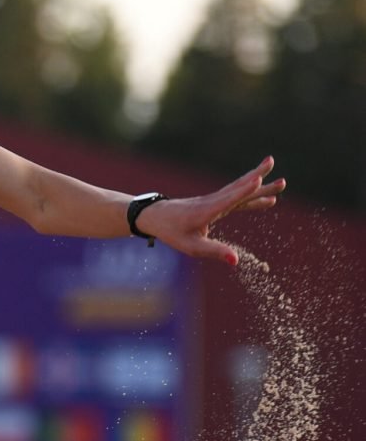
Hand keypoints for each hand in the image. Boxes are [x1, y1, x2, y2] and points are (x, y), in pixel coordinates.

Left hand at [137, 157, 285, 264]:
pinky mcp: (215, 202)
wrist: (156, 216)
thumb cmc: (172, 231)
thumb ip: (214, 251)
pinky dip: (251, 194)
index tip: (258, 180)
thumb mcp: (191, 246)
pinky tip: (264, 196)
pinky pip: (237, 196)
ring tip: (281, 181)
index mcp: (207, 211)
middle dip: (261, 185)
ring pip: (240, 189)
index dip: (242, 190)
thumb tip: (236, 261)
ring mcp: (215, 200)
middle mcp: (213, 202)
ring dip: (260, 184)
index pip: (228, 199)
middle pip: (240, 190)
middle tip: (284, 180)